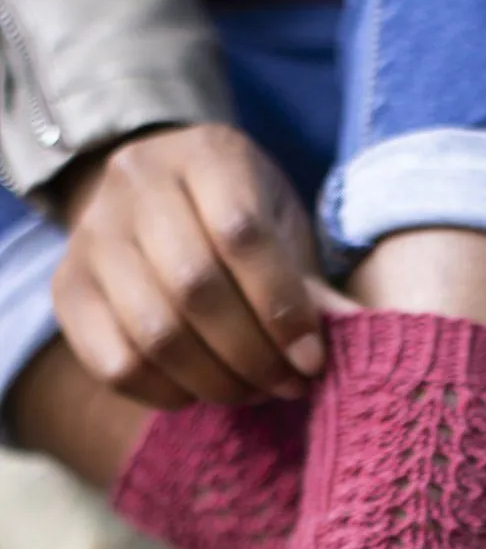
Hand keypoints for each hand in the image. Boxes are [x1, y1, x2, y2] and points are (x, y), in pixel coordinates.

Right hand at [52, 124, 350, 409]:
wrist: (156, 198)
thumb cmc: (238, 219)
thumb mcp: (283, 228)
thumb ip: (311, 282)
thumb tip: (353, 332)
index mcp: (207, 155)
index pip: (242, 235)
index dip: (281, 308)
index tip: (311, 360)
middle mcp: (137, 184)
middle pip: (195, 289)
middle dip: (253, 355)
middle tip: (287, 386)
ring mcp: (94, 236)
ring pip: (155, 333)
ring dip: (217, 381)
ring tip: (254, 393)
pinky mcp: (69, 290)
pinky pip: (117, 363)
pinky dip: (168, 393)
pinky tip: (202, 391)